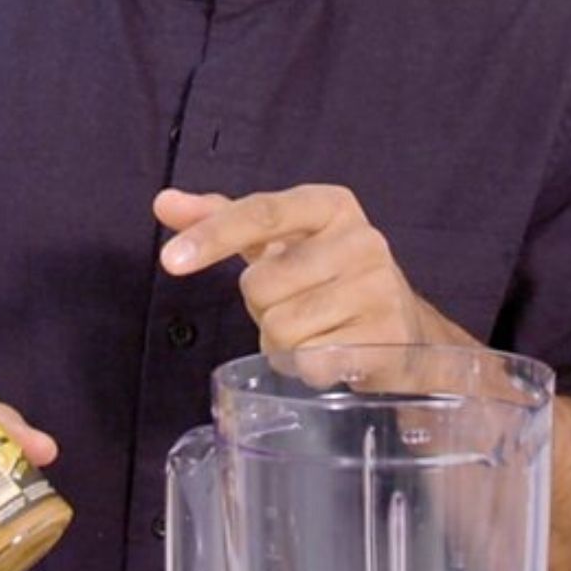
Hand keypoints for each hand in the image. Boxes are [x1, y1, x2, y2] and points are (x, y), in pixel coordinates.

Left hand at [154, 185, 446, 354]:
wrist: (406, 335)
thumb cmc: (330, 283)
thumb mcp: (280, 243)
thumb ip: (223, 220)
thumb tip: (164, 202)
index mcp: (331, 206)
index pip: (262, 212)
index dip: (212, 236)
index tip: (170, 260)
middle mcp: (362, 240)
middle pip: (260, 284)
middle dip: (264, 309)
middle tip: (297, 308)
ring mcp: (379, 289)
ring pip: (282, 328)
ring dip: (284, 344)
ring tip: (316, 334)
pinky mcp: (387, 338)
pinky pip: (310, 361)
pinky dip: (307, 368)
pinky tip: (333, 357)